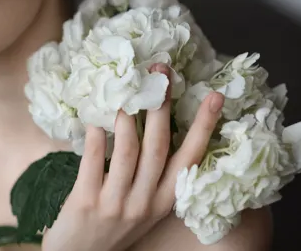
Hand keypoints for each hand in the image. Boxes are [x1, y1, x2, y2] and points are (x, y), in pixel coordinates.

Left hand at [41, 63, 224, 250]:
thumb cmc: (111, 226)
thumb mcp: (140, 205)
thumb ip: (146, 172)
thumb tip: (145, 121)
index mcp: (163, 201)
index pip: (190, 159)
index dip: (203, 126)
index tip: (213, 96)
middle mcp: (145, 202)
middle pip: (159, 146)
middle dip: (162, 106)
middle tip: (160, 74)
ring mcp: (116, 204)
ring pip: (127, 151)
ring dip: (127, 117)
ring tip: (125, 92)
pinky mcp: (86, 203)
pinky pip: (92, 162)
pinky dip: (95, 137)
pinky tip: (94, 119)